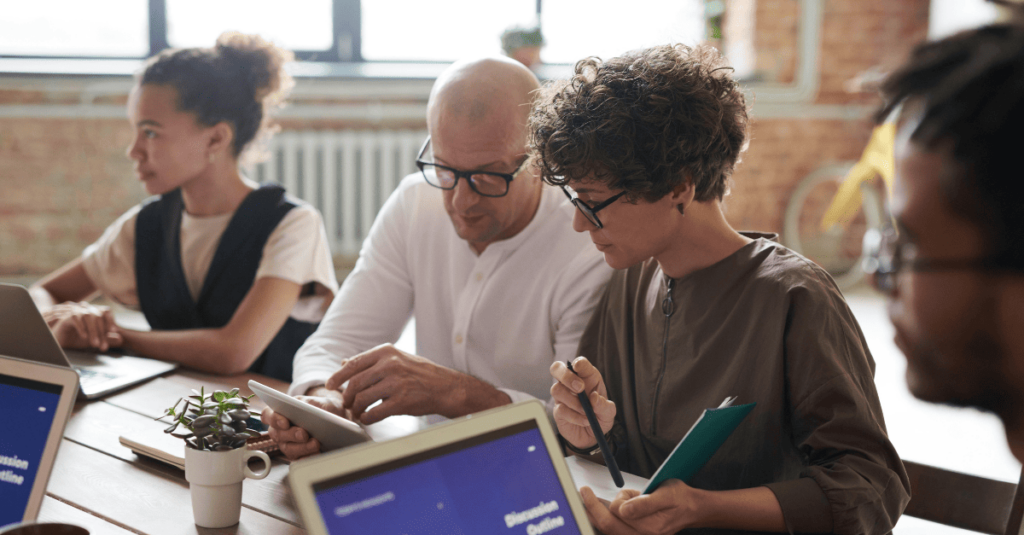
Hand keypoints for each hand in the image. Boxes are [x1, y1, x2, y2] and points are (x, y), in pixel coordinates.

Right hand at [43, 301, 121, 350]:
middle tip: (103, 347)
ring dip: (93, 331)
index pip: (105, 311)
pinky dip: (81, 327)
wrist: (58, 342)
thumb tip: (120, 339)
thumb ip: (107, 339)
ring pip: (88, 316)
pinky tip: (84, 337)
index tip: (114, 332)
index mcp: (94, 313)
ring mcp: (75, 312)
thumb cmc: (76, 339)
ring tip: (95, 344)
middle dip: (102, 332)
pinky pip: (75, 318)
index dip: (110, 320)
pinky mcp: (65, 317)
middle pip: (98, 316)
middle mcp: (85, 310)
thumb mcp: (94, 340)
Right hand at [260, 387, 344, 459]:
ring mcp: (287, 444)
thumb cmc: (320, 409)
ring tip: (315, 443)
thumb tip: (305, 409)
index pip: (268, 415)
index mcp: (280, 413)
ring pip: (288, 449)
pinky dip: (308, 457)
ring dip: (302, 447)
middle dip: (291, 434)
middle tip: (303, 434)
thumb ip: (308, 404)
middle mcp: (280, 430)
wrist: (333, 418)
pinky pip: (299, 460)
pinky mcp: (297, 456)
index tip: (285, 422)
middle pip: (278, 434)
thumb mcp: (315, 402)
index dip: (274, 419)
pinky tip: (316, 453)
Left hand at [326, 344, 507, 424]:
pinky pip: (375, 412)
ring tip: (358, 412)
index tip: (330, 385)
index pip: (353, 364)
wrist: (446, 387)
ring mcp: (396, 383)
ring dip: (356, 409)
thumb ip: (371, 361)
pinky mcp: (402, 402)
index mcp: (386, 352)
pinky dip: (367, 418)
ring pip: (362, 398)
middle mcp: (390, 365)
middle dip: (347, 396)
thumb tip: (345, 362)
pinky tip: (368, 418)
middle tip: (347, 404)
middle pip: (355, 383)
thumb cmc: (421, 373)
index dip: (338, 376)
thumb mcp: (397, 358)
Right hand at [550, 356, 614, 450]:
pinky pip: (560, 409)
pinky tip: (584, 420)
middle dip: (566, 376)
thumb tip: (594, 398)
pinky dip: (574, 416)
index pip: (579, 363)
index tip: (578, 367)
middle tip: (580, 388)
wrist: (592, 436)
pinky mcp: (558, 410)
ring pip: (556, 389)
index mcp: (586, 377)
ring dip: (573, 402)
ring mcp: (562, 396)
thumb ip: (604, 405)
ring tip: (586, 412)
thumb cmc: (600, 417)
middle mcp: (571, 383)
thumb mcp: (609, 412)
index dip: (578, 363)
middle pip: (557, 368)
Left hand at [581, 480, 701, 534]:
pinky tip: (609, 508)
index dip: (602, 501)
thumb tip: (623, 509)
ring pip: (608, 529)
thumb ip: (644, 503)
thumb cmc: (679, 498)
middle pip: (607, 526)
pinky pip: (613, 530)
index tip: (586, 490)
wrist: (690, 509)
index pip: (616, 514)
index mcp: (650, 527)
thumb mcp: (665, 494)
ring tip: (611, 497)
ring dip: (600, 512)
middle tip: (583, 492)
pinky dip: (606, 518)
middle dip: (592, 508)